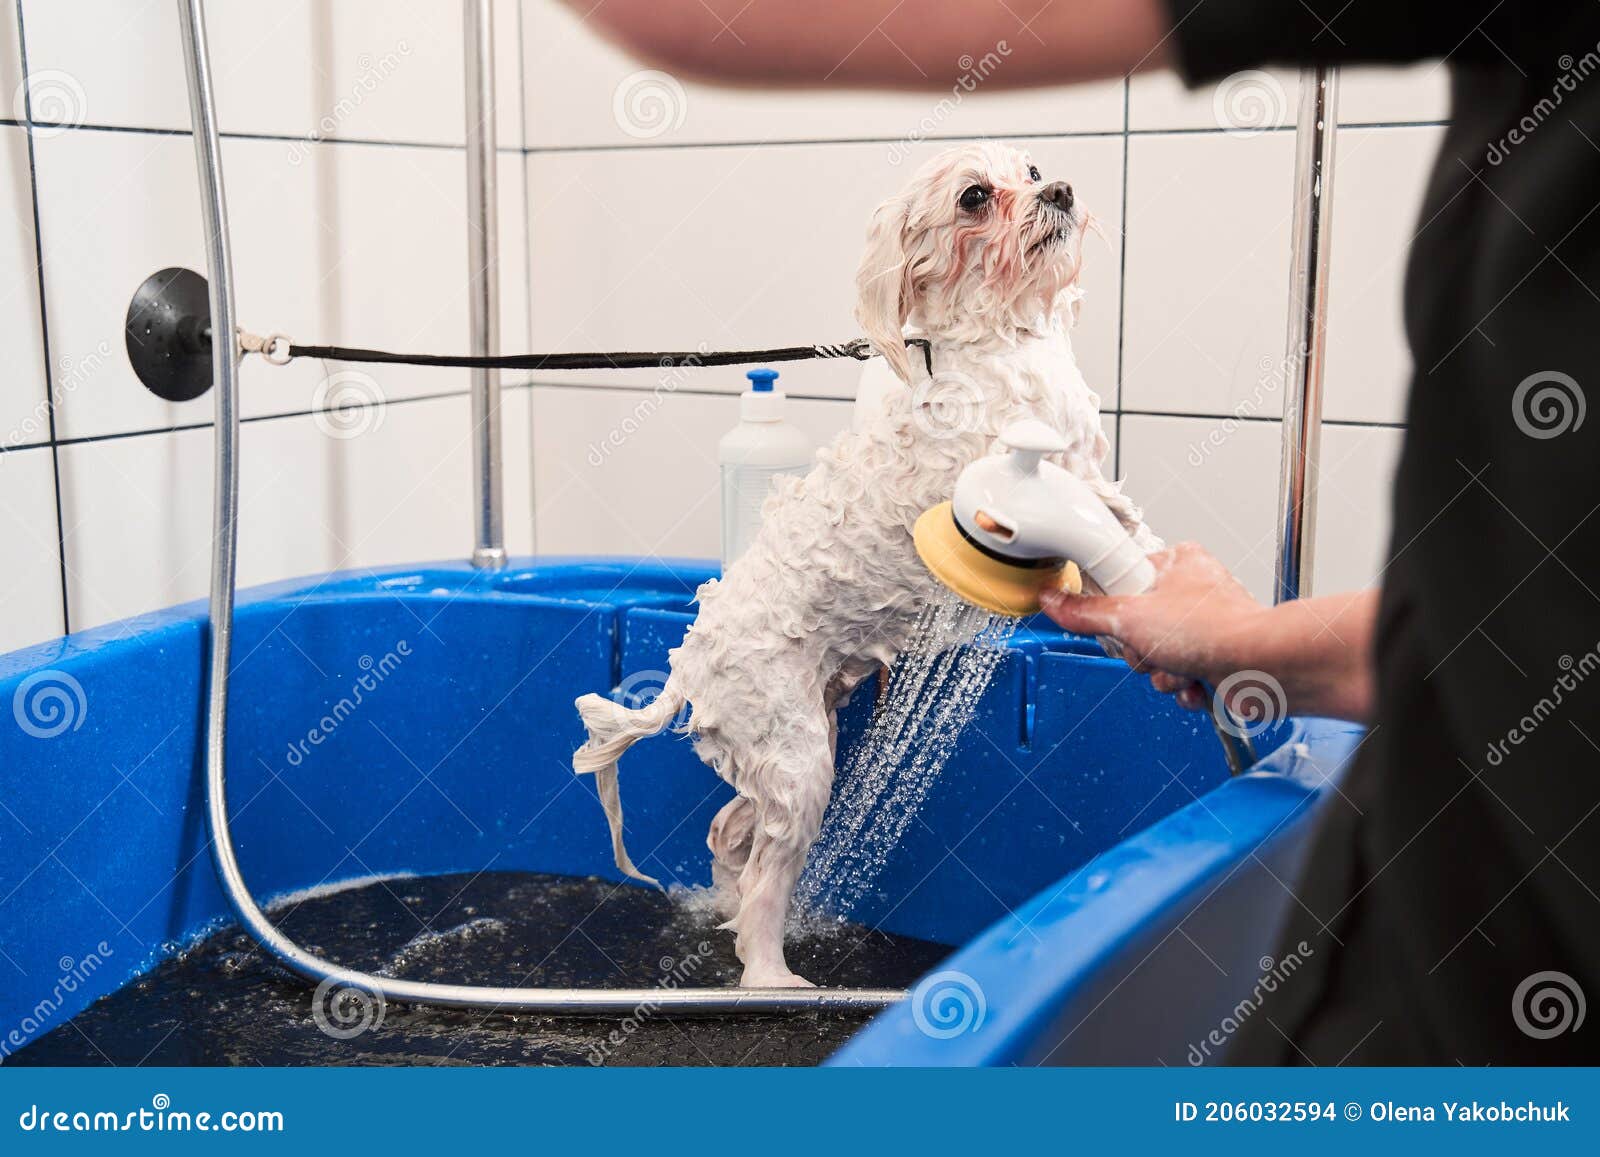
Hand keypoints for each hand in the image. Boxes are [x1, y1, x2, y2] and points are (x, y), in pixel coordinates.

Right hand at [1039, 543, 1377, 723]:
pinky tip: (1197, 682)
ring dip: (1160, 673)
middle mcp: (1191, 591)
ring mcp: (1204, 627)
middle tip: (1152, 648)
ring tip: (1180, 668)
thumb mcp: (1130, 617)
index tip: (1115, 622)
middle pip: (1133, 627)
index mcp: (1175, 563)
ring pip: (1155, 657)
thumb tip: (1052, 601)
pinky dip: (1183, 687)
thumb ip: (1085, 612)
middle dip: (1139, 652)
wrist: (1263, 667)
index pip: (1119, 581)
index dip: (1111, 610)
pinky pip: (1179, 677)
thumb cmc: (1214, 630)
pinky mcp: (1215, 659)